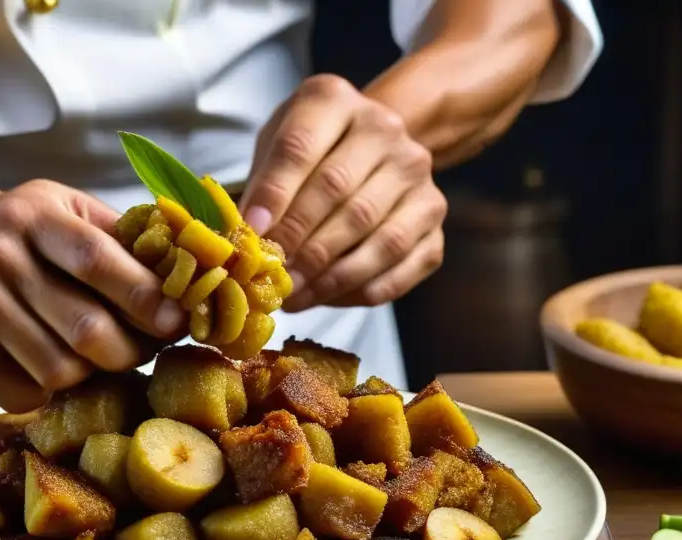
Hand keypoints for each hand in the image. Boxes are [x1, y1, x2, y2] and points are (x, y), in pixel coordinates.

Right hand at [0, 179, 184, 412]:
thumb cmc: (25, 229)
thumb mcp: (67, 208)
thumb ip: (123, 238)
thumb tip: (195, 277)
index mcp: (34, 216)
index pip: (96, 260)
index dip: (144, 297)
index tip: (179, 322)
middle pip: (85, 330)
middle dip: (131, 350)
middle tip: (146, 348)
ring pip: (61, 372)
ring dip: (94, 373)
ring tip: (97, 353)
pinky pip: (28, 396)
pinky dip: (52, 391)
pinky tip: (50, 361)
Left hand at [240, 75, 447, 309]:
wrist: (371, 146)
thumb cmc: (308, 154)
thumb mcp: (273, 148)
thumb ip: (260, 185)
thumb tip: (247, 239)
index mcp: (333, 100)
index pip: (299, 148)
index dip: (275, 194)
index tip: (251, 232)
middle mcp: (385, 130)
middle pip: (339, 193)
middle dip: (299, 243)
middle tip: (271, 278)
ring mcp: (417, 173)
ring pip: (376, 234)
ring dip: (331, 275)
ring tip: (295, 296)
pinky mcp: (434, 214)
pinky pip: (405, 261)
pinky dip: (366, 288)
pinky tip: (330, 298)